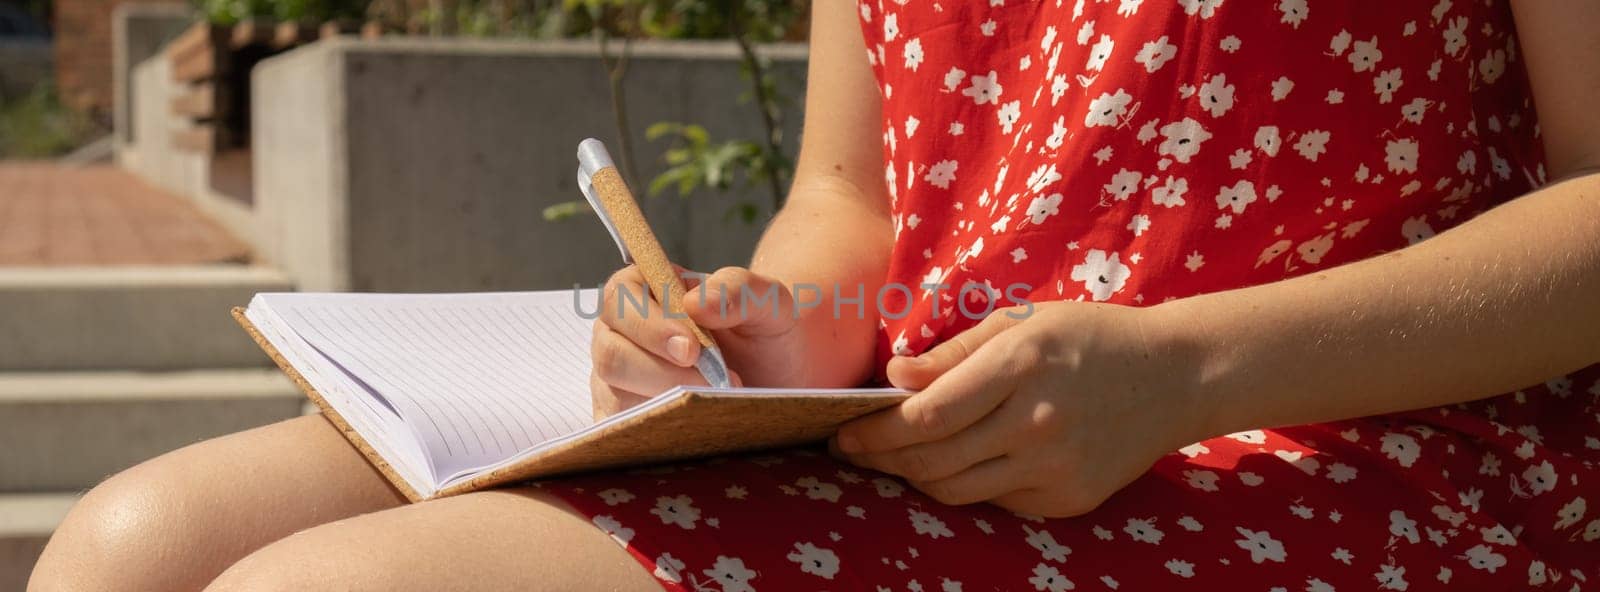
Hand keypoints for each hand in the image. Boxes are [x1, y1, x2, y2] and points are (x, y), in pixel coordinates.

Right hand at [590, 265, 809, 418]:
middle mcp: (619, 333)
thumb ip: (737, 289)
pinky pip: (622, 431)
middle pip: (612, 354)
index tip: (692, 350)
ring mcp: (617, 378)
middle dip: (663, 373)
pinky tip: (695, 426)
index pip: (620, 300)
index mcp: (642, 291)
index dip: (650, 326)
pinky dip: (658, 430)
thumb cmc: (761, 331)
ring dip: (668, 402)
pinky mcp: (623, 417)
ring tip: (716, 402)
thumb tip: (695, 303)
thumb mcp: (767, 302)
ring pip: (616, 395)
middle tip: (714, 383)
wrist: (775, 376)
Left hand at [831, 301, 1208, 516]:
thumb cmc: (1088, 337)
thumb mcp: (1021, 321)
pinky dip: (966, 484)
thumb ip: (954, 352)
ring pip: (956, 490)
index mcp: (1020, 367)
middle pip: (933, 459)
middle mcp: (1036, 423)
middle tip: (851, 450)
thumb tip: (894, 377)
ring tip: (894, 458)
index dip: (875, 430)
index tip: (842, 431)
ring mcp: (1054, 469)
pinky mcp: (1066, 499)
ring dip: (915, 477)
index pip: (927, 415)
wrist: (1174, 377)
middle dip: (881, 458)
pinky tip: (955, 463)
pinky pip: (995, 500)